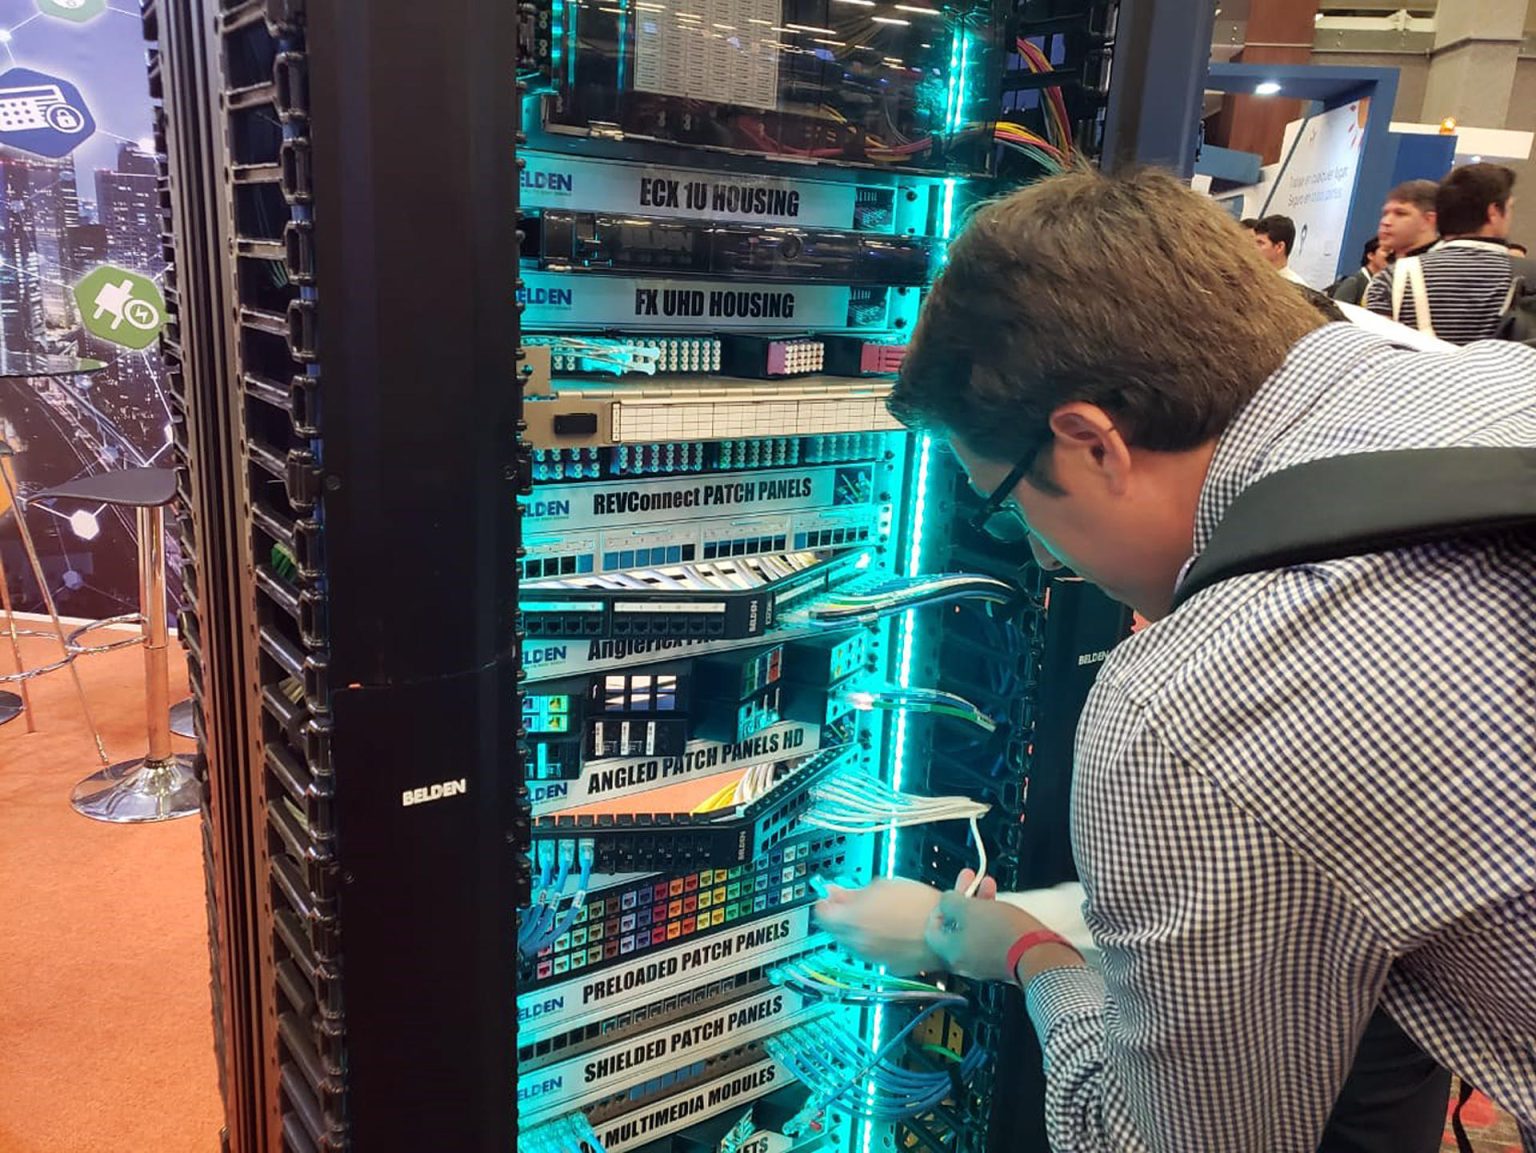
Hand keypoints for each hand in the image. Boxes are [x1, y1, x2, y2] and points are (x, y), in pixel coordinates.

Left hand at [813, 877, 942, 975]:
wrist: (948, 931)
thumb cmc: (921, 905)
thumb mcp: (882, 886)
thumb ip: (852, 892)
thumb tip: (834, 892)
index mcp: (852, 921)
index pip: (821, 915)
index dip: (826, 902)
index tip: (832, 896)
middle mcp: (858, 944)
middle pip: (835, 930)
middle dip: (841, 916)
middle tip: (855, 902)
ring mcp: (873, 958)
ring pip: (853, 943)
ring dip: (858, 930)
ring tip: (879, 915)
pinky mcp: (889, 966)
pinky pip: (872, 953)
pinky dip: (875, 943)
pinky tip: (890, 930)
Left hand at [925, 885, 1085, 984]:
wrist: (1038, 952)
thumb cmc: (1002, 932)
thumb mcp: (968, 908)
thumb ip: (950, 902)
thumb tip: (945, 901)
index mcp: (950, 952)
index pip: (932, 930)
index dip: (938, 909)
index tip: (949, 896)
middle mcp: (963, 962)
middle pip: (955, 927)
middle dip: (964, 899)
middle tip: (971, 879)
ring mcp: (982, 964)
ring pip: (973, 930)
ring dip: (979, 905)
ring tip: (988, 883)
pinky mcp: (1000, 962)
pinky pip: (989, 938)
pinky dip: (991, 920)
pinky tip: (999, 903)